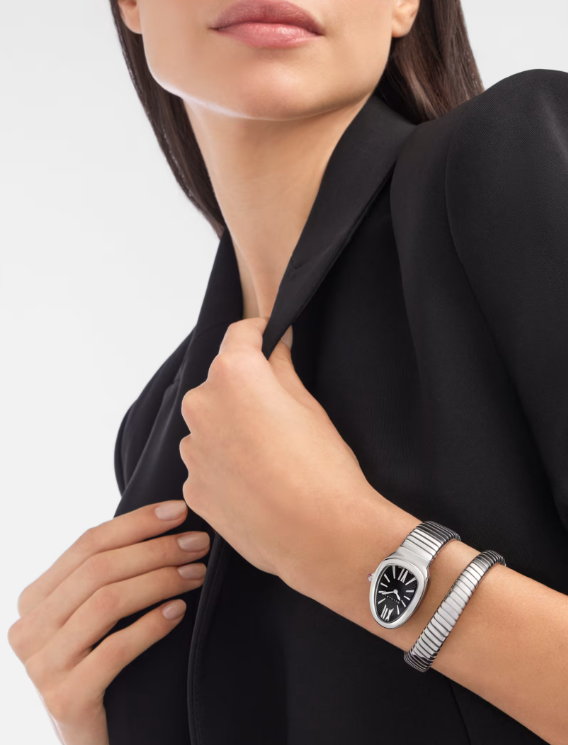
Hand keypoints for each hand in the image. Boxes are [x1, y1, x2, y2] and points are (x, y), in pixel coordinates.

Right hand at [7, 501, 208, 744]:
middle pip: (99, 569)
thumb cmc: (102, 666)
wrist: (96, 740)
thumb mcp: (94, 616)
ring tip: (196, 573)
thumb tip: (165, 522)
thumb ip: (107, 576)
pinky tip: (180, 611)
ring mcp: (41, 665)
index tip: (179, 511)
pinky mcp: (65, 699)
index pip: (87, 543)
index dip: (136, 522)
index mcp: (35, 598)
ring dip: (160, 580)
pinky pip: (115, 649)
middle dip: (156, 549)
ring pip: (107, 602)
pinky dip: (152, 625)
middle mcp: (28, 627)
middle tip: (199, 544)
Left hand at [179, 317, 383, 602]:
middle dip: (244, 390)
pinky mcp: (193, 488)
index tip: (267, 338)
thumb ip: (280, 369)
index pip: (239, 334)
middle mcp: (202, 407)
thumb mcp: (309, 405)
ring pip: (211, 426)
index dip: (258, 333)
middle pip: (220, 384)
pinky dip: (226, 467)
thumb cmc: (322, 468)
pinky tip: (257, 485)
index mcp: (233, 375)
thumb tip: (271, 350)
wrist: (321, 536)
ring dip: (231, 431)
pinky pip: (207, 464)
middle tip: (278, 413)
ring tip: (269, 458)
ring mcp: (193, 451)